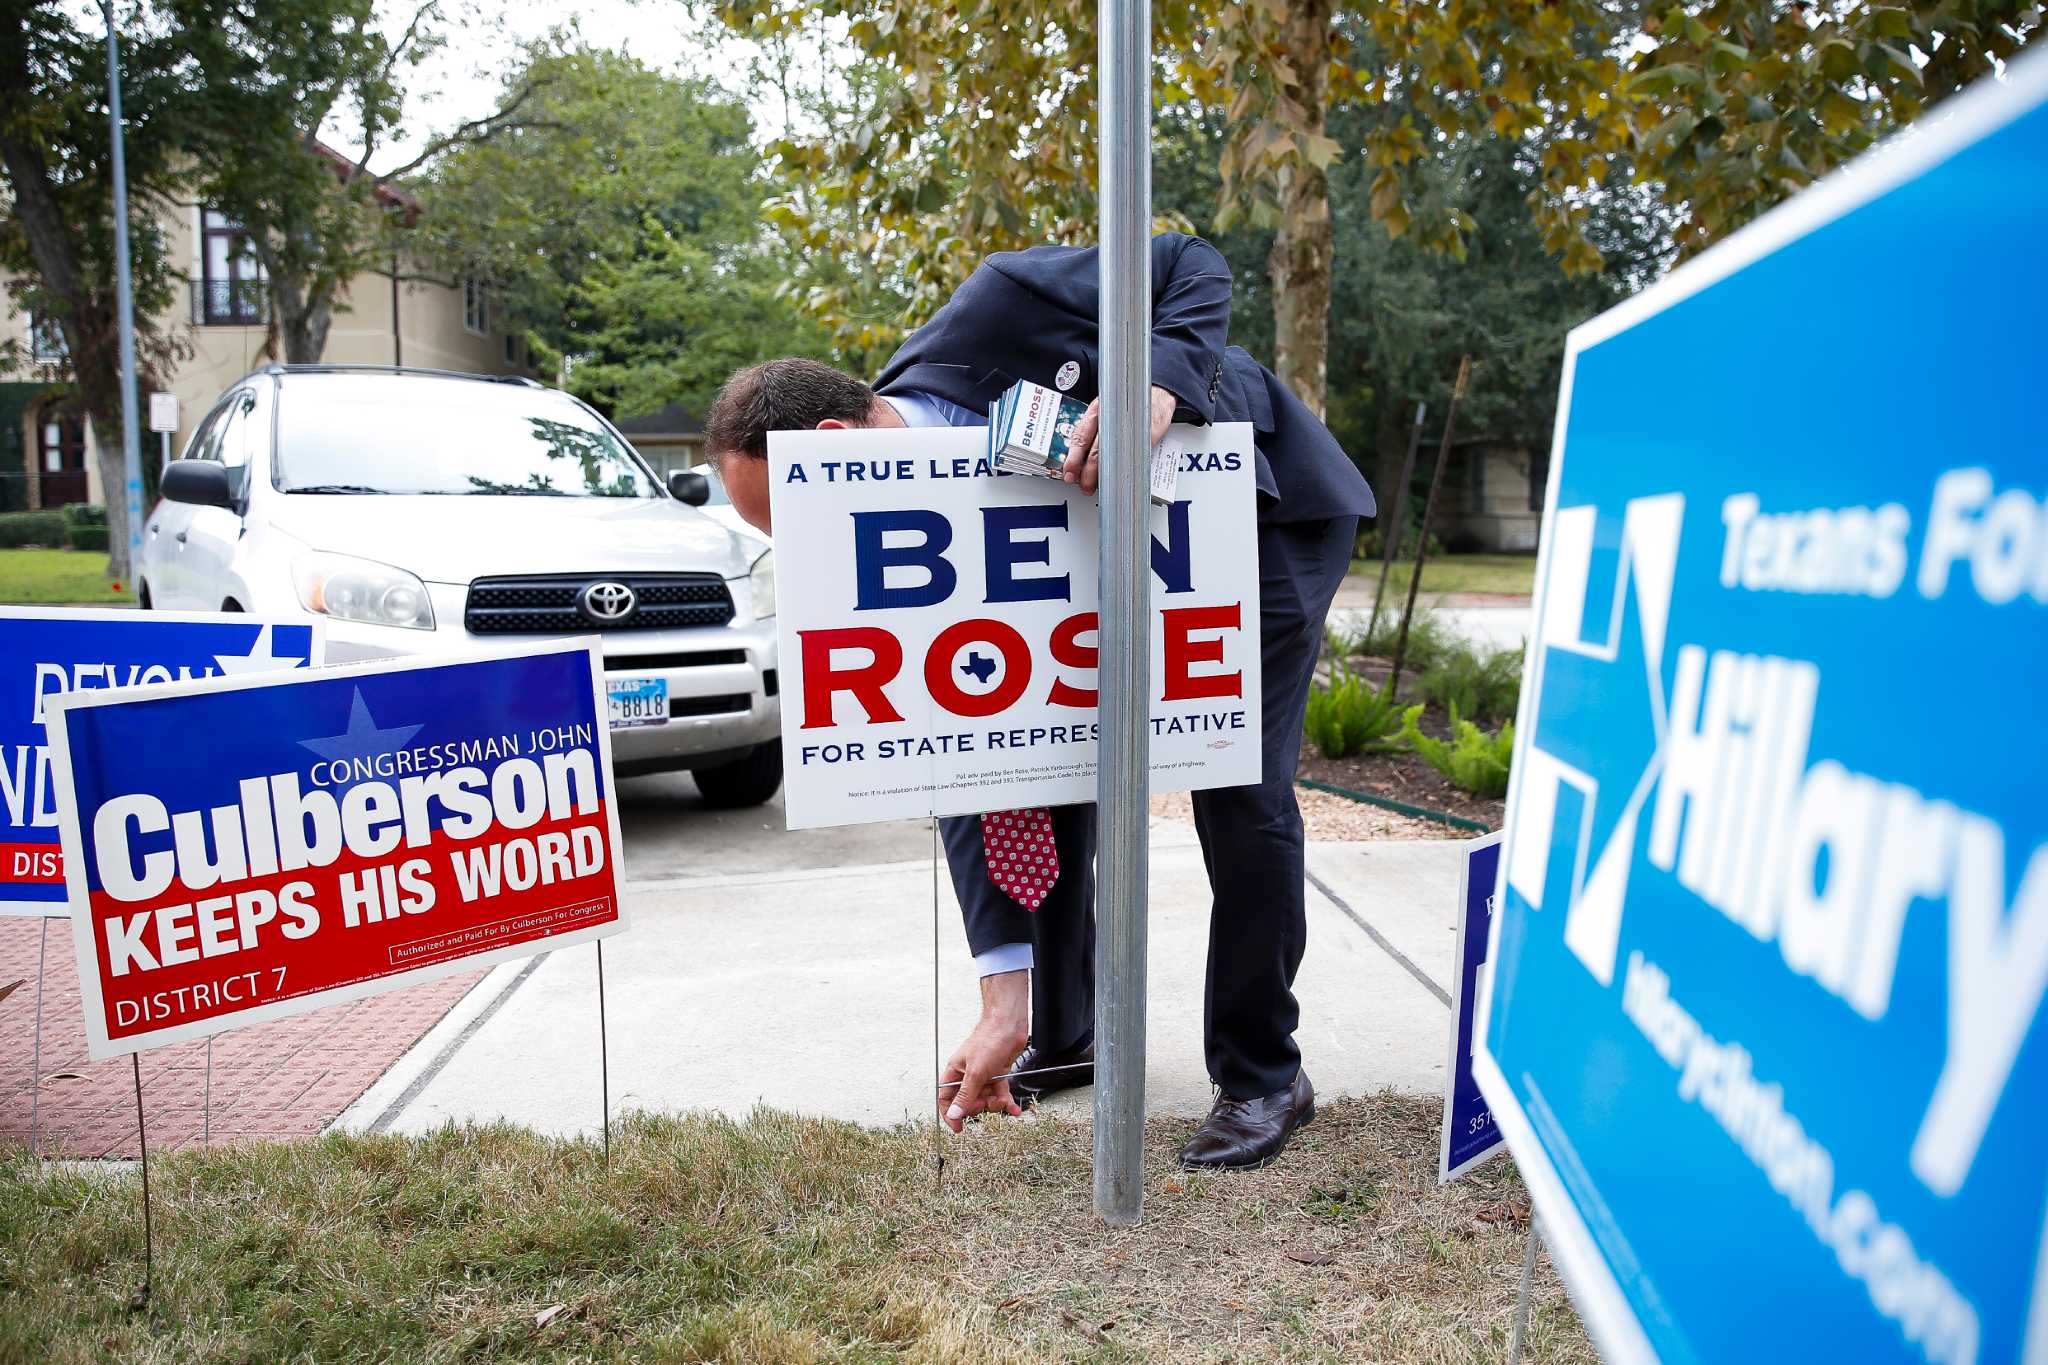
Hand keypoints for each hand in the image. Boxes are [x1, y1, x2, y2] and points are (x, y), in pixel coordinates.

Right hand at [937, 969, 1028, 1131]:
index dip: (951, 1114)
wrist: (1010, 1025)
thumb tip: (955, 1113)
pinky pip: (1000, 1094)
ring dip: (995, 1104)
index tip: (959, 1128)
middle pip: (968, 1102)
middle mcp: (967, 1075)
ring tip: (1002, 1099)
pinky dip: (1007, 1102)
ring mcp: (983, 1076)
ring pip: (986, 1100)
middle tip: (985, 1103)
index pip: (946, 1098)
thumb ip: (965, 1094)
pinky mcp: (997, 1075)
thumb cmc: (989, 1039)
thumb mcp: (976, 1072)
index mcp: (954, 1072)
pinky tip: (1014, 1109)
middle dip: (978, 1107)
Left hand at [1063, 385, 1177, 494]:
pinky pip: (1136, 455)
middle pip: (1096, 450)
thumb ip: (1093, 433)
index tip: (1069, 474)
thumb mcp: (1106, 412)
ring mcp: (1131, 426)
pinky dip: (1129, 468)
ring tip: (1103, 485)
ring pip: (1114, 455)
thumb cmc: (1128, 406)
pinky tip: (1123, 476)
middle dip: (1088, 473)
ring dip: (1107, 474)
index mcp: (1097, 411)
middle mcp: (1112, 416)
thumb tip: (1079, 460)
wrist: (1156, 394)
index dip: (1073, 458)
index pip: (1081, 436)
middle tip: (1085, 486)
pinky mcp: (1148, 434)